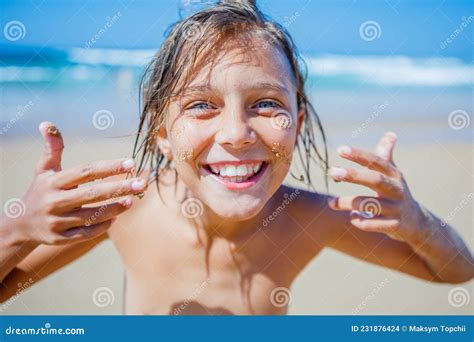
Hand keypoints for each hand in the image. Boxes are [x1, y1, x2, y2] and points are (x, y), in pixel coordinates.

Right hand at [8, 122, 146, 245]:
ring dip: (114, 209)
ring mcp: (56, 221)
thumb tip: (47, 123)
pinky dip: (102, 226)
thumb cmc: (41, 191)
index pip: (86, 172)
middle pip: (92, 193)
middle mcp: (54, 201)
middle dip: (119, 188)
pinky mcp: (58, 238)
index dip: (109, 167)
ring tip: (132, 201)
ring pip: (91, 216)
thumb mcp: (44, 169)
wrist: (19, 224)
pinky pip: (86, 233)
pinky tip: (115, 218)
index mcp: (53, 182)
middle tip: (140, 184)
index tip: (131, 163)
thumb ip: (52, 148)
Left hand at [327, 132, 424, 241]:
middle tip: (332, 172)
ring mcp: (396, 208)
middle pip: (375, 180)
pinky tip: (352, 218)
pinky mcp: (394, 226)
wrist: (415, 222)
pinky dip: (359, 221)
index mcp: (394, 174)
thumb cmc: (395, 192)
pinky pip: (372, 224)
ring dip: (348, 203)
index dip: (359, 155)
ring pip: (370, 205)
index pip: (376, 161)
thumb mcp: (393, 174)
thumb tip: (391, 133)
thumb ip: (386, 155)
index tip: (340, 150)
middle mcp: (397, 190)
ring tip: (331, 203)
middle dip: (353, 175)